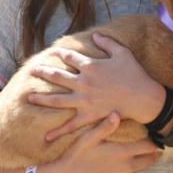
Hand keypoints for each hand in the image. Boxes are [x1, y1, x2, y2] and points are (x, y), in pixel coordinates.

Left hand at [29, 33, 164, 141]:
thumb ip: (107, 42)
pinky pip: (71, 124)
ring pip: (57, 100)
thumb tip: (95, 34)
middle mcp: (83, 82)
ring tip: (29, 98)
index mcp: (90, 66)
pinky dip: (59, 131)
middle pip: (57, 76)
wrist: (142, 97)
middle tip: (32, 71)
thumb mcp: (123, 53)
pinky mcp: (89, 115)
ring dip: (41, 99)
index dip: (60, 54)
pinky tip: (47, 137)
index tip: (53, 53)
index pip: (70, 58)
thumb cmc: (135, 73)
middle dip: (43, 73)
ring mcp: (84, 100)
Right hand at [38, 113, 160, 172]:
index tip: (158, 139)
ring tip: (129, 156)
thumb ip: (105, 127)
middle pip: (149, 161)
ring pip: (136, 170)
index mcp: (123, 153)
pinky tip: (114, 168)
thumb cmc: (76, 156)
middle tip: (154, 149)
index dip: (155, 142)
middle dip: (153, 155)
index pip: (149, 147)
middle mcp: (126, 168)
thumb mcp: (88, 138)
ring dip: (135, 164)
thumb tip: (117, 114)